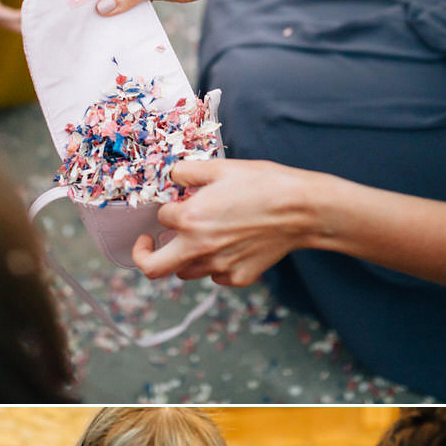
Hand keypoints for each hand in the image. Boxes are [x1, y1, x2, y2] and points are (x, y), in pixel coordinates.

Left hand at [131, 158, 316, 285]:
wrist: (301, 210)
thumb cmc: (264, 184)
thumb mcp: (221, 167)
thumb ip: (188, 171)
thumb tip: (172, 176)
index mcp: (189, 219)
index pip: (161, 218)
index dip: (168, 208)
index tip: (178, 203)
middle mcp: (199, 248)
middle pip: (153, 268)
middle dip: (144, 255)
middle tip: (148, 243)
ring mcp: (219, 267)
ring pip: (185, 272)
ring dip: (183, 256)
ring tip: (199, 239)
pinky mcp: (238, 277)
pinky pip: (215, 277)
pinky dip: (215, 265)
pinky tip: (229, 247)